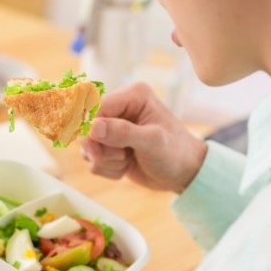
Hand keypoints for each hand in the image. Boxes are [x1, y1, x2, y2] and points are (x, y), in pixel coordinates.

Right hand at [80, 82, 206, 192]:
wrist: (183, 174)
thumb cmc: (176, 153)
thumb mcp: (154, 141)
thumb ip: (124, 132)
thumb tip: (93, 127)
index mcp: (133, 96)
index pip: (97, 106)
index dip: (93, 128)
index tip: (99, 148)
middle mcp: (119, 108)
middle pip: (86, 127)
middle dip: (100, 148)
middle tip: (121, 157)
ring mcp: (112, 127)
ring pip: (87, 146)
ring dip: (104, 160)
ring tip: (128, 160)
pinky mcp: (107, 145)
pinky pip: (91, 159)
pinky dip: (106, 168)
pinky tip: (125, 166)